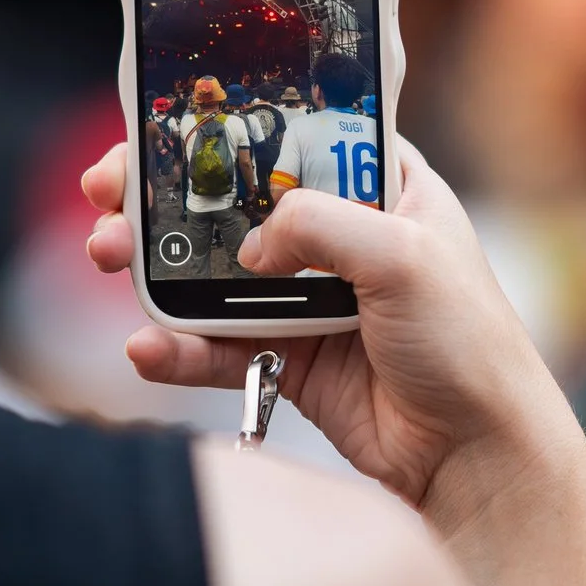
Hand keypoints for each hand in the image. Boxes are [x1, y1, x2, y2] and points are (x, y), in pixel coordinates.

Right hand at [81, 141, 581, 518]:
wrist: (478, 454)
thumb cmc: (467, 343)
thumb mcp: (403, 254)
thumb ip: (318, 224)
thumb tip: (250, 245)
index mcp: (384, 188)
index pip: (293, 138)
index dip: (226, 131)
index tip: (159, 131)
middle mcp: (344, 239)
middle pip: (236, 205)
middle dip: (167, 200)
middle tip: (108, 198)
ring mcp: (313, 301)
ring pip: (215, 276)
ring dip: (157, 270)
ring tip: (107, 260)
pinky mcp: (291, 362)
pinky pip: (219, 347)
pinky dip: (178, 347)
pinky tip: (145, 347)